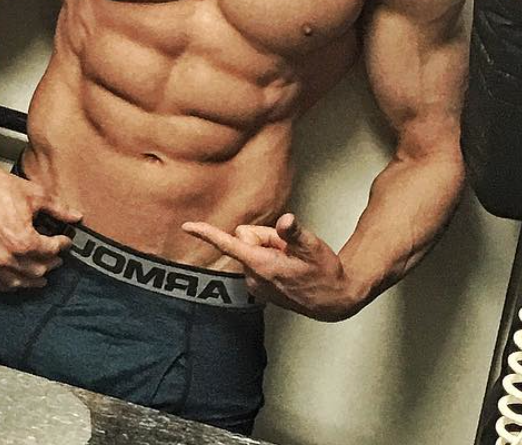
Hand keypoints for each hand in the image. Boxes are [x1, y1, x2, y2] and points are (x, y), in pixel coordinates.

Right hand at [0, 157, 80, 290]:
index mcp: (23, 241)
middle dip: (49, 264)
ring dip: (30, 280)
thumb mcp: (34, 194)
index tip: (65, 242)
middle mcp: (5, 256)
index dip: (62, 245)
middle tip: (55, 260)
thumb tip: (76, 216)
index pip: (51, 251)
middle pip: (35, 270)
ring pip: (14, 282)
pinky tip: (11, 281)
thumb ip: (58, 209)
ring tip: (39, 277)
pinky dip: (4, 284)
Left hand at [182, 213, 360, 320]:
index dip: (207, 233)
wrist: (334, 301)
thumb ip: (295, 233)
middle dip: (265, 237)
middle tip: (288, 250)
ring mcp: (255, 284)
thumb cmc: (325, 273)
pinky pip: (255, 260)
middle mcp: (254, 277)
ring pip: (251, 248)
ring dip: (268, 249)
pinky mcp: (258, 288)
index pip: (228, 244)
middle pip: (246, 237)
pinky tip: (286, 269)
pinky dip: (268, 259)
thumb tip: (285, 220)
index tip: (187, 226)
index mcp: (262, 266)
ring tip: (291, 262)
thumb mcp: (313, 247)